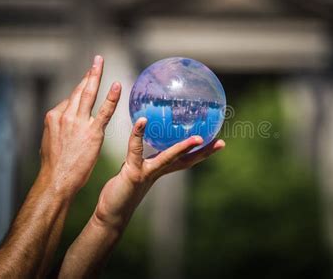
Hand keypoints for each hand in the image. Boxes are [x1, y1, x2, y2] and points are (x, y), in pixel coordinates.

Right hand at [39, 55, 120, 197]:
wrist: (56, 179)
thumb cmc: (55, 166)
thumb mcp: (50, 142)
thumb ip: (58, 130)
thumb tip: (62, 127)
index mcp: (54, 117)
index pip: (70, 100)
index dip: (81, 91)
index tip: (88, 80)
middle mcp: (64, 115)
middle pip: (79, 90)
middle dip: (88, 74)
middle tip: (96, 61)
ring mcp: (78, 122)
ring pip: (88, 93)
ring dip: (95, 75)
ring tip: (100, 62)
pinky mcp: (92, 131)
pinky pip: (104, 111)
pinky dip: (111, 97)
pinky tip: (117, 85)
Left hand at [94, 117, 224, 226]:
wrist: (111, 212)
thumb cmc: (121, 190)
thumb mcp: (133, 168)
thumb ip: (139, 154)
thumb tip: (143, 130)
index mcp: (161, 169)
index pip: (186, 159)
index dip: (203, 151)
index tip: (219, 142)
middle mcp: (158, 171)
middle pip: (185, 160)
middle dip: (204, 152)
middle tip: (221, 142)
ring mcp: (148, 172)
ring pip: (169, 158)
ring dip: (184, 148)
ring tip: (198, 138)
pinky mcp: (134, 173)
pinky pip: (136, 150)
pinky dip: (139, 135)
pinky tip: (142, 121)